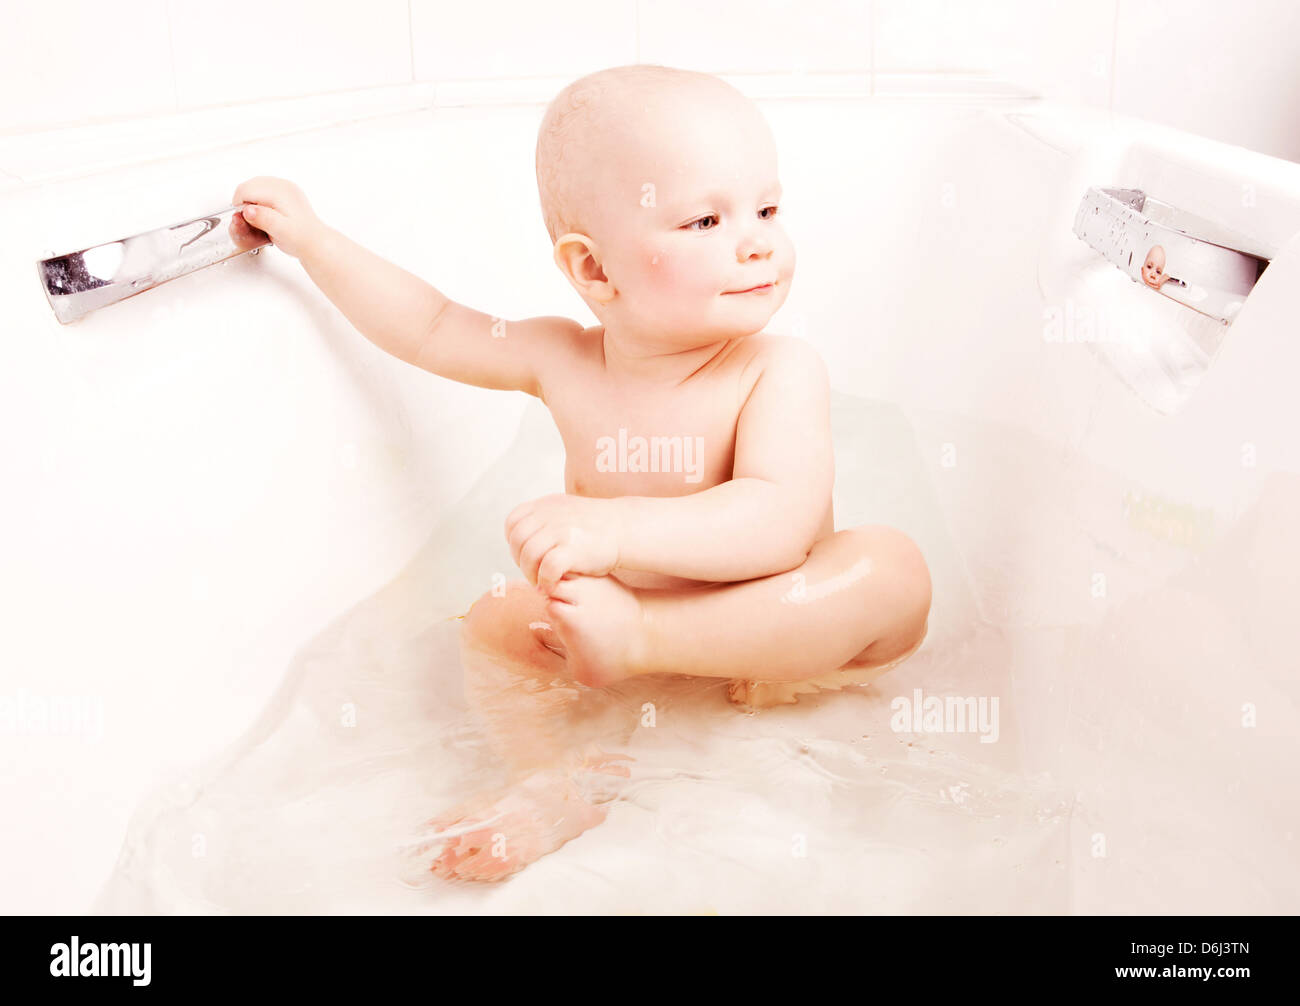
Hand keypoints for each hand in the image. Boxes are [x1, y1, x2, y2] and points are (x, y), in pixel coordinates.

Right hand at [230, 176, 324, 259]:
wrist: (316, 242)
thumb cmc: (301, 239)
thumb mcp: (280, 231)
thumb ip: (263, 219)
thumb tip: (248, 210)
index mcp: (280, 192)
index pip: (246, 190)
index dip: (240, 206)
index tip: (244, 220)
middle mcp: (283, 186)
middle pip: (249, 186)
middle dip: (245, 203)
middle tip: (252, 221)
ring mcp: (285, 188)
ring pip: (255, 187)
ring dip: (252, 202)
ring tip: (260, 219)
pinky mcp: (286, 193)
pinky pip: (264, 190)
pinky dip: (260, 201)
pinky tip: (267, 214)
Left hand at [505, 494, 621, 592]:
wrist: (624, 528)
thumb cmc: (595, 527)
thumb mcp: (565, 511)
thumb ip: (544, 519)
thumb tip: (520, 534)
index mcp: (545, 505)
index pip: (513, 523)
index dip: (514, 543)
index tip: (524, 556)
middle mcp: (550, 514)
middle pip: (517, 541)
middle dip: (520, 562)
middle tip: (532, 574)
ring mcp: (560, 530)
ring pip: (529, 556)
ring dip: (531, 574)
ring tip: (540, 583)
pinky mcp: (572, 548)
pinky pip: (547, 568)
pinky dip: (545, 581)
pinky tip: (551, 586)